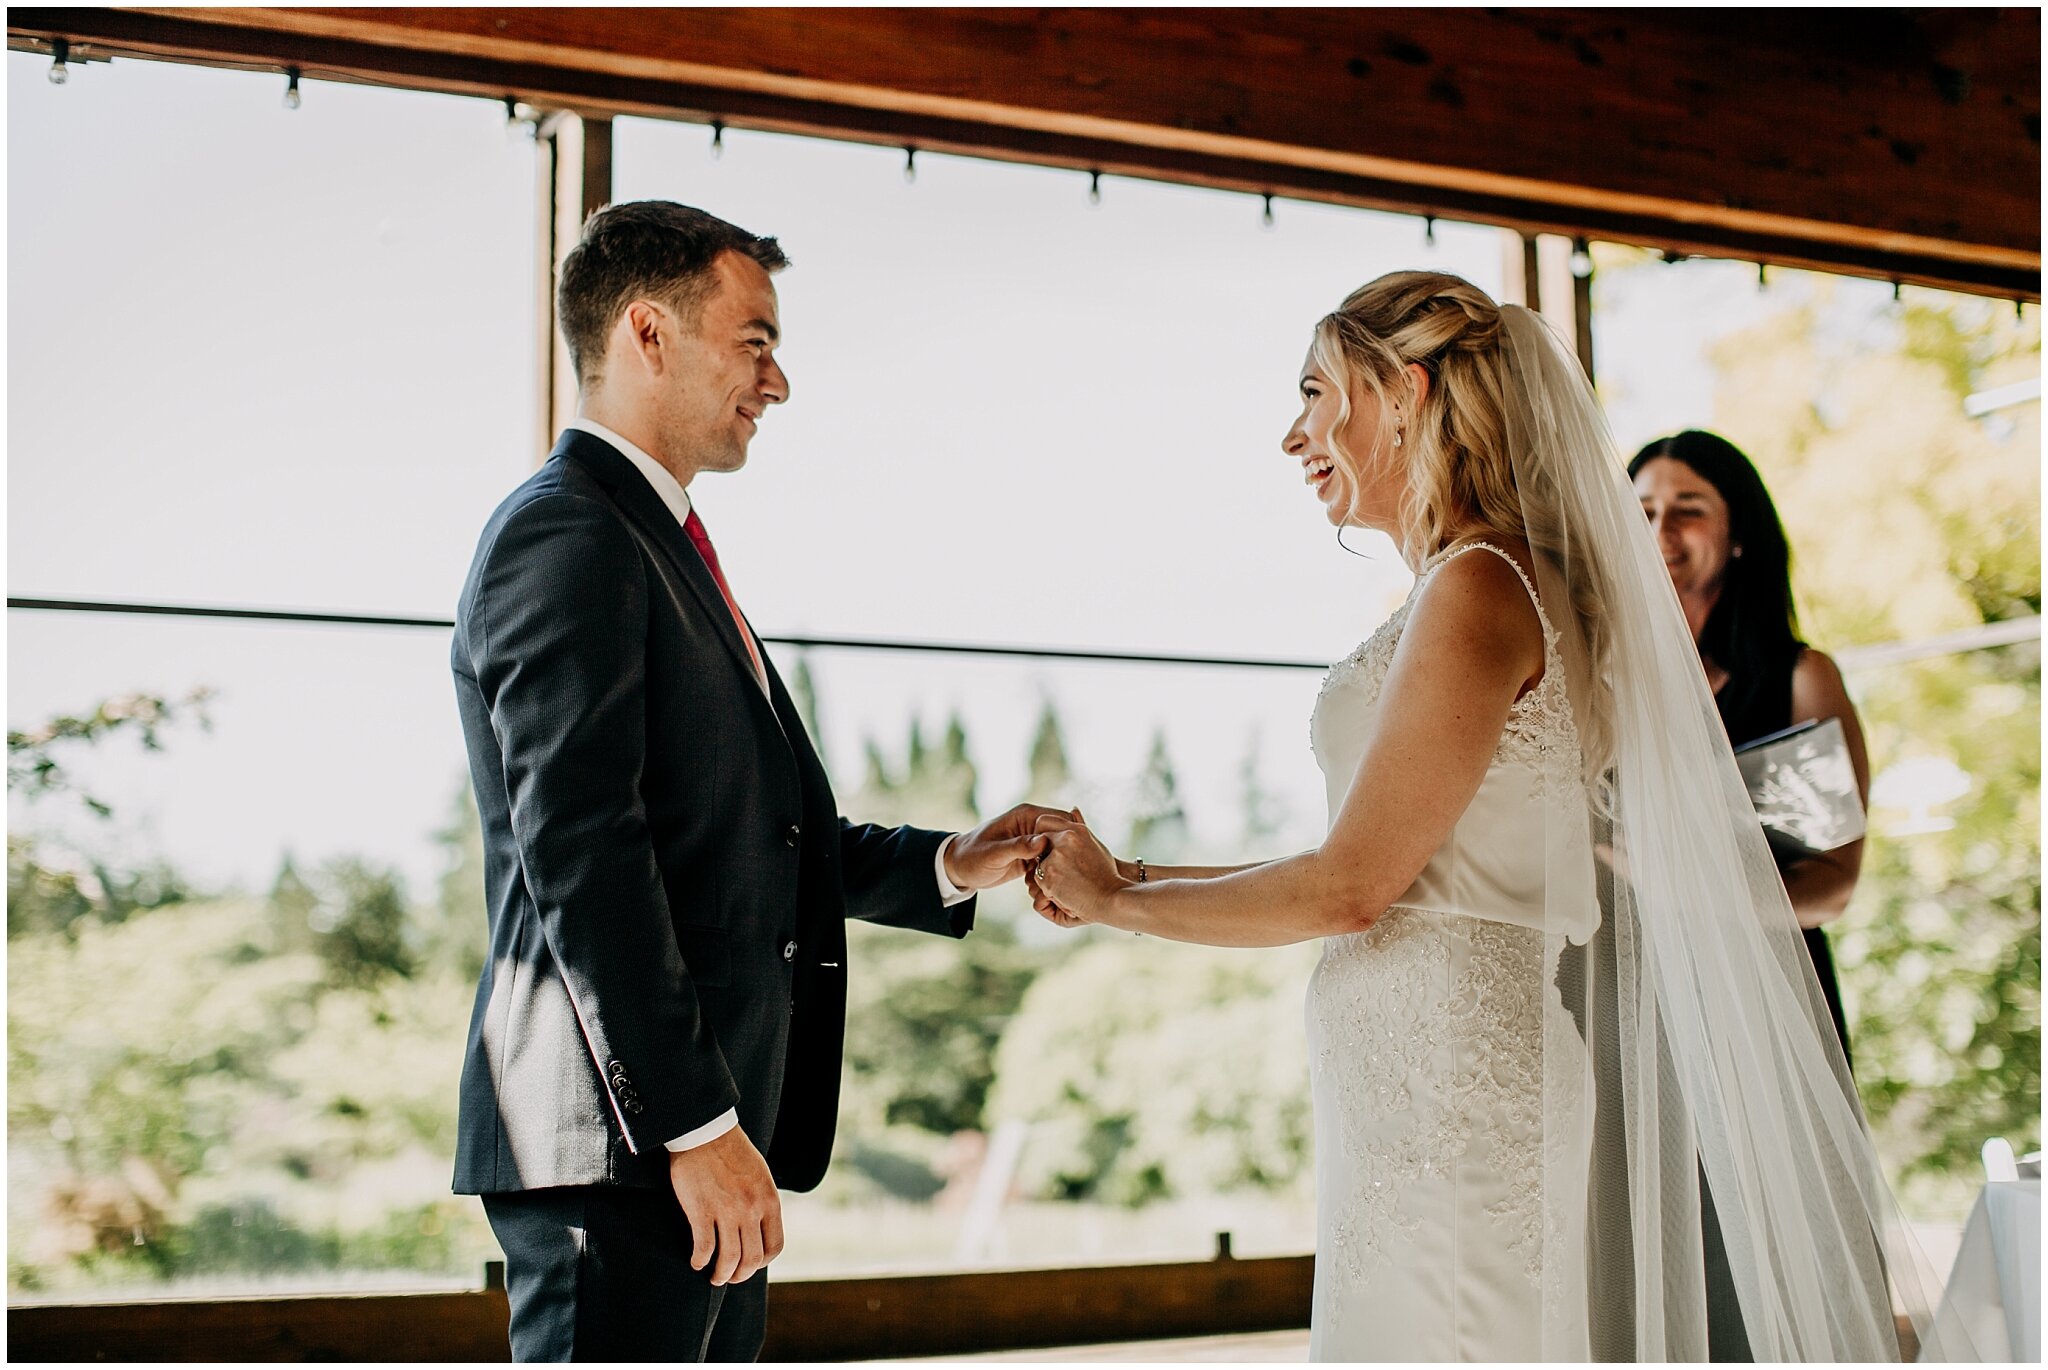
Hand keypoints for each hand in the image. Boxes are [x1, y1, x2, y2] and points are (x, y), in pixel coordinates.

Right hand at [666, 1125, 783, 1286]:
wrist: (705, 1131)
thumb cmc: (731, 1151)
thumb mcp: (760, 1175)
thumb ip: (762, 1201)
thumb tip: (760, 1227)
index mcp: (769, 1200)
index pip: (774, 1246)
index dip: (762, 1262)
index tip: (750, 1265)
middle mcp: (751, 1209)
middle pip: (752, 1259)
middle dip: (741, 1275)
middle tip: (729, 1277)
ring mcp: (727, 1211)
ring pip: (729, 1259)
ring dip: (721, 1274)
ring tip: (714, 1277)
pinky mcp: (702, 1211)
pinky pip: (704, 1247)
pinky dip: (700, 1260)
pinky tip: (696, 1261)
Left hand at [944, 802, 1063, 890]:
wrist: (959, 868)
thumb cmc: (971, 857)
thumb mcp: (993, 854)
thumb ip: (1018, 847)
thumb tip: (1043, 841)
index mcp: (1026, 815)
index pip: (1059, 819)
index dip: (1069, 837)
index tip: (1069, 858)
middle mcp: (1033, 825)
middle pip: (1064, 835)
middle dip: (1067, 854)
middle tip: (1063, 874)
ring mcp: (1034, 840)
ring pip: (1060, 851)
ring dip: (1060, 865)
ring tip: (1054, 882)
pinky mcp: (1033, 856)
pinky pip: (1051, 862)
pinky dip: (1051, 873)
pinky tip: (1045, 885)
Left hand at [1030, 809, 1126, 926]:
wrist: (1111, 897)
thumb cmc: (1106, 873)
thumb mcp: (1096, 845)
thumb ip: (1080, 827)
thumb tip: (1073, 808)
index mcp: (1077, 830)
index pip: (1044, 821)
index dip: (1041, 834)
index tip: (1046, 847)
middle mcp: (1065, 839)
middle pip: (1038, 841)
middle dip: (1043, 854)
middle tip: (1059, 869)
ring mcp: (1056, 856)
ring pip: (1038, 863)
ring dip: (1047, 873)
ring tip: (1069, 883)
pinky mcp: (1049, 875)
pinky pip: (1039, 880)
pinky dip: (1048, 888)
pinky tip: (1066, 892)